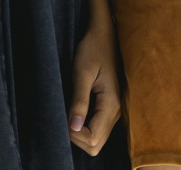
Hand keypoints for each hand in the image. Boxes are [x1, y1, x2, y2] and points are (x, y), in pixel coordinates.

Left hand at [67, 18, 121, 155]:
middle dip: (76, 137)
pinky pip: (97, 129)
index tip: (64, 115)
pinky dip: (84, 127)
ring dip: (79, 133)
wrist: (103, 35)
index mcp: (111, 105)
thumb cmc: (92, 50)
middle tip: (65, 115)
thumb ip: (79, 101)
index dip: (74, 134)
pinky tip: (75, 110)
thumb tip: (73, 127)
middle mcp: (116, 112)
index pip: (93, 138)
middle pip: (95, 145)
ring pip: (96, 140)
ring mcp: (114, 112)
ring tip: (69, 111)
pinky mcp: (109, 108)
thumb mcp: (81, 73)